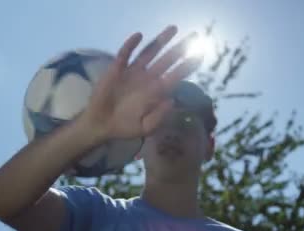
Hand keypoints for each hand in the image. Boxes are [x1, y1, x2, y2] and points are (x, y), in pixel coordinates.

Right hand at [77, 25, 201, 141]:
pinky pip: (126, 54)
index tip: (200, 55)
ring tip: (174, 28)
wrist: (102, 125)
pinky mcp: (118, 69)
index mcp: (157, 92)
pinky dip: (131, 45)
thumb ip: (159, 117)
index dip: (188, 65)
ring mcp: (134, 72)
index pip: (176, 75)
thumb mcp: (145, 128)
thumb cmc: (125, 127)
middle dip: (181, 48)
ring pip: (150, 52)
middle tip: (195, 35)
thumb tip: (171, 100)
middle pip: (168, 59)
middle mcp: (148, 78)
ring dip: (161, 40)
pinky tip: (139, 36)